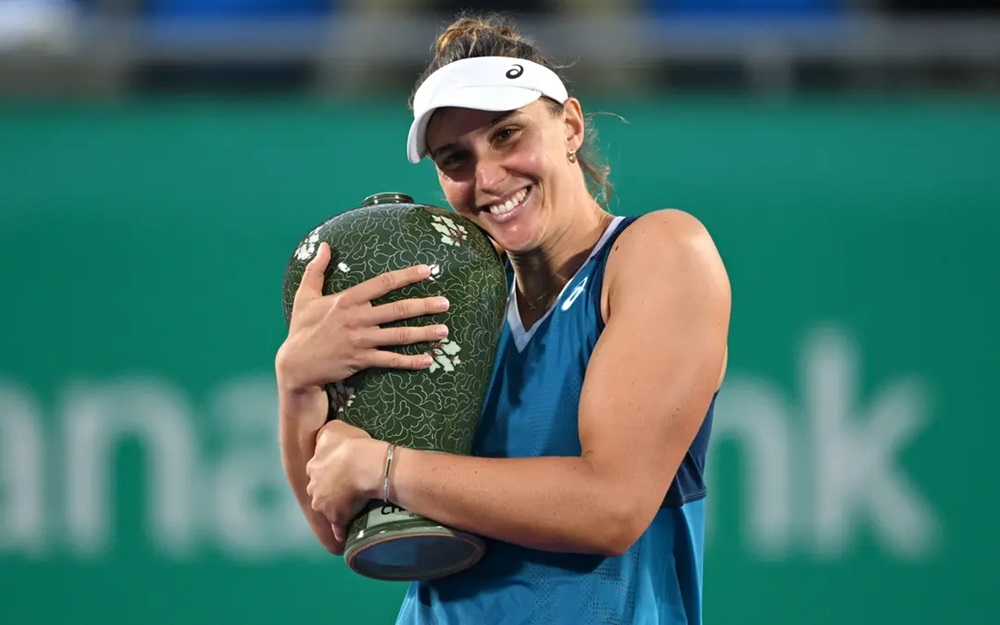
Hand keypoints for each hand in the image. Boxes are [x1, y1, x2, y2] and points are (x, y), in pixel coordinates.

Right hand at [276, 241, 450, 392]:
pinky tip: (428, 360)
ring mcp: (361, 340)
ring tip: (445, 330)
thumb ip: (316, 270)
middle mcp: (357, 318)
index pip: (382, 284)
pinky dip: (411, 362)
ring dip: (424, 333)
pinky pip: (391, 360)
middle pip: (398, 309)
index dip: (406, 276)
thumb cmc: (301, 329)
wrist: (295, 365)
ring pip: (399, 336)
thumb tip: (323, 245)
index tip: (426, 270)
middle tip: (445, 303)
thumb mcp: (304, 296)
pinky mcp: (362, 360)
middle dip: (424, 306)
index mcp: (347, 300)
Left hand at [305, 420, 385, 542]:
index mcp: (313, 466)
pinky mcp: (336, 518)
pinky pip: (338, 529)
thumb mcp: (333, 428)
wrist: (366, 465)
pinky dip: (340, 533)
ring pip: (326, 509)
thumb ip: (325, 435)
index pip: (317, 470)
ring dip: (334, 510)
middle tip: (346, 488)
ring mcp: (323, 505)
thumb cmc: (352, 444)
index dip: (329, 470)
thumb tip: (322, 439)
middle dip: (329, 490)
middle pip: (320, 490)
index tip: (340, 470)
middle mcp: (313, 487)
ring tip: (349, 508)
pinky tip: (345, 536)